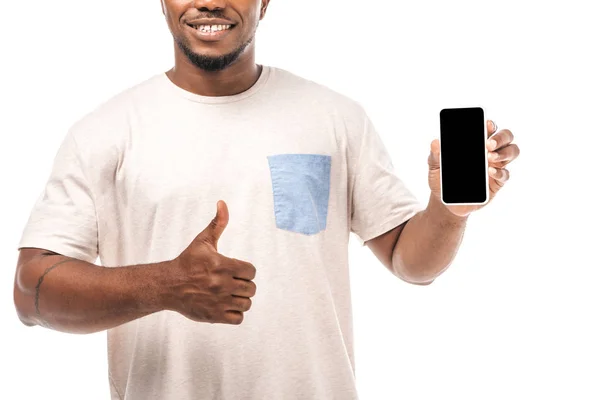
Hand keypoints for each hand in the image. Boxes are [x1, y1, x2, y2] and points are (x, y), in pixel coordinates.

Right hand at [168, 200, 256, 324]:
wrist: (168, 285)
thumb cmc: (188, 262)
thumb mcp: (203, 241)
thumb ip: (217, 223)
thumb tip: (222, 203)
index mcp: (223, 265)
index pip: (251, 271)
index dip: (246, 270)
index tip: (236, 270)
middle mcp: (223, 284)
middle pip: (251, 288)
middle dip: (244, 285)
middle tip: (232, 282)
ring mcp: (219, 301)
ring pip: (247, 304)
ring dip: (241, 299)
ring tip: (230, 294)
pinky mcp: (214, 316)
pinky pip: (238, 318)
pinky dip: (235, 313)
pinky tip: (226, 305)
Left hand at [428, 120, 519, 216]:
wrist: (446, 203)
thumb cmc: (442, 180)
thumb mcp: (435, 167)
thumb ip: (435, 155)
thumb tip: (435, 142)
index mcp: (477, 143)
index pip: (489, 128)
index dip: (491, 124)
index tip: (486, 124)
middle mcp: (491, 151)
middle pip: (506, 137)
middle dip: (501, 137)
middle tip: (488, 144)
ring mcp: (496, 166)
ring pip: (512, 152)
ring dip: (504, 152)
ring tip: (490, 157)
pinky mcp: (498, 182)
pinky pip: (506, 174)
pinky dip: (500, 172)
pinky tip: (490, 172)